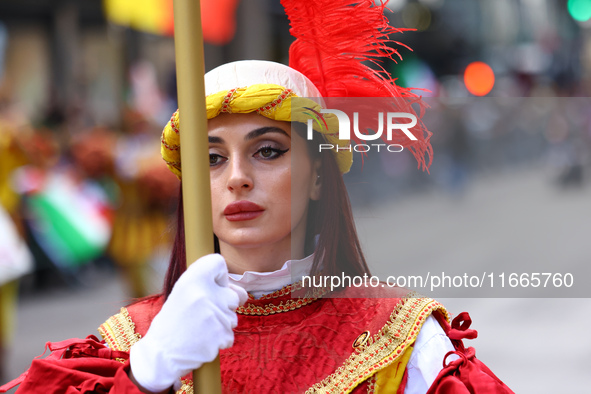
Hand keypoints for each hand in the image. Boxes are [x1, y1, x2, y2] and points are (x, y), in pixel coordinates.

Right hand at [129, 254, 247, 392]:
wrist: (161, 354)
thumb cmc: (174, 321)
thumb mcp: (184, 293)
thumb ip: (210, 285)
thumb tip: (242, 293)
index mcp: (191, 279)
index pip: (218, 262)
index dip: (218, 276)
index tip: (208, 288)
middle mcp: (204, 293)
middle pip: (235, 294)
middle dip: (224, 305)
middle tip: (202, 314)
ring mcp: (214, 314)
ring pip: (233, 317)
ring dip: (221, 324)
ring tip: (200, 329)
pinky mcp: (220, 335)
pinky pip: (230, 335)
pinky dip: (220, 340)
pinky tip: (203, 341)